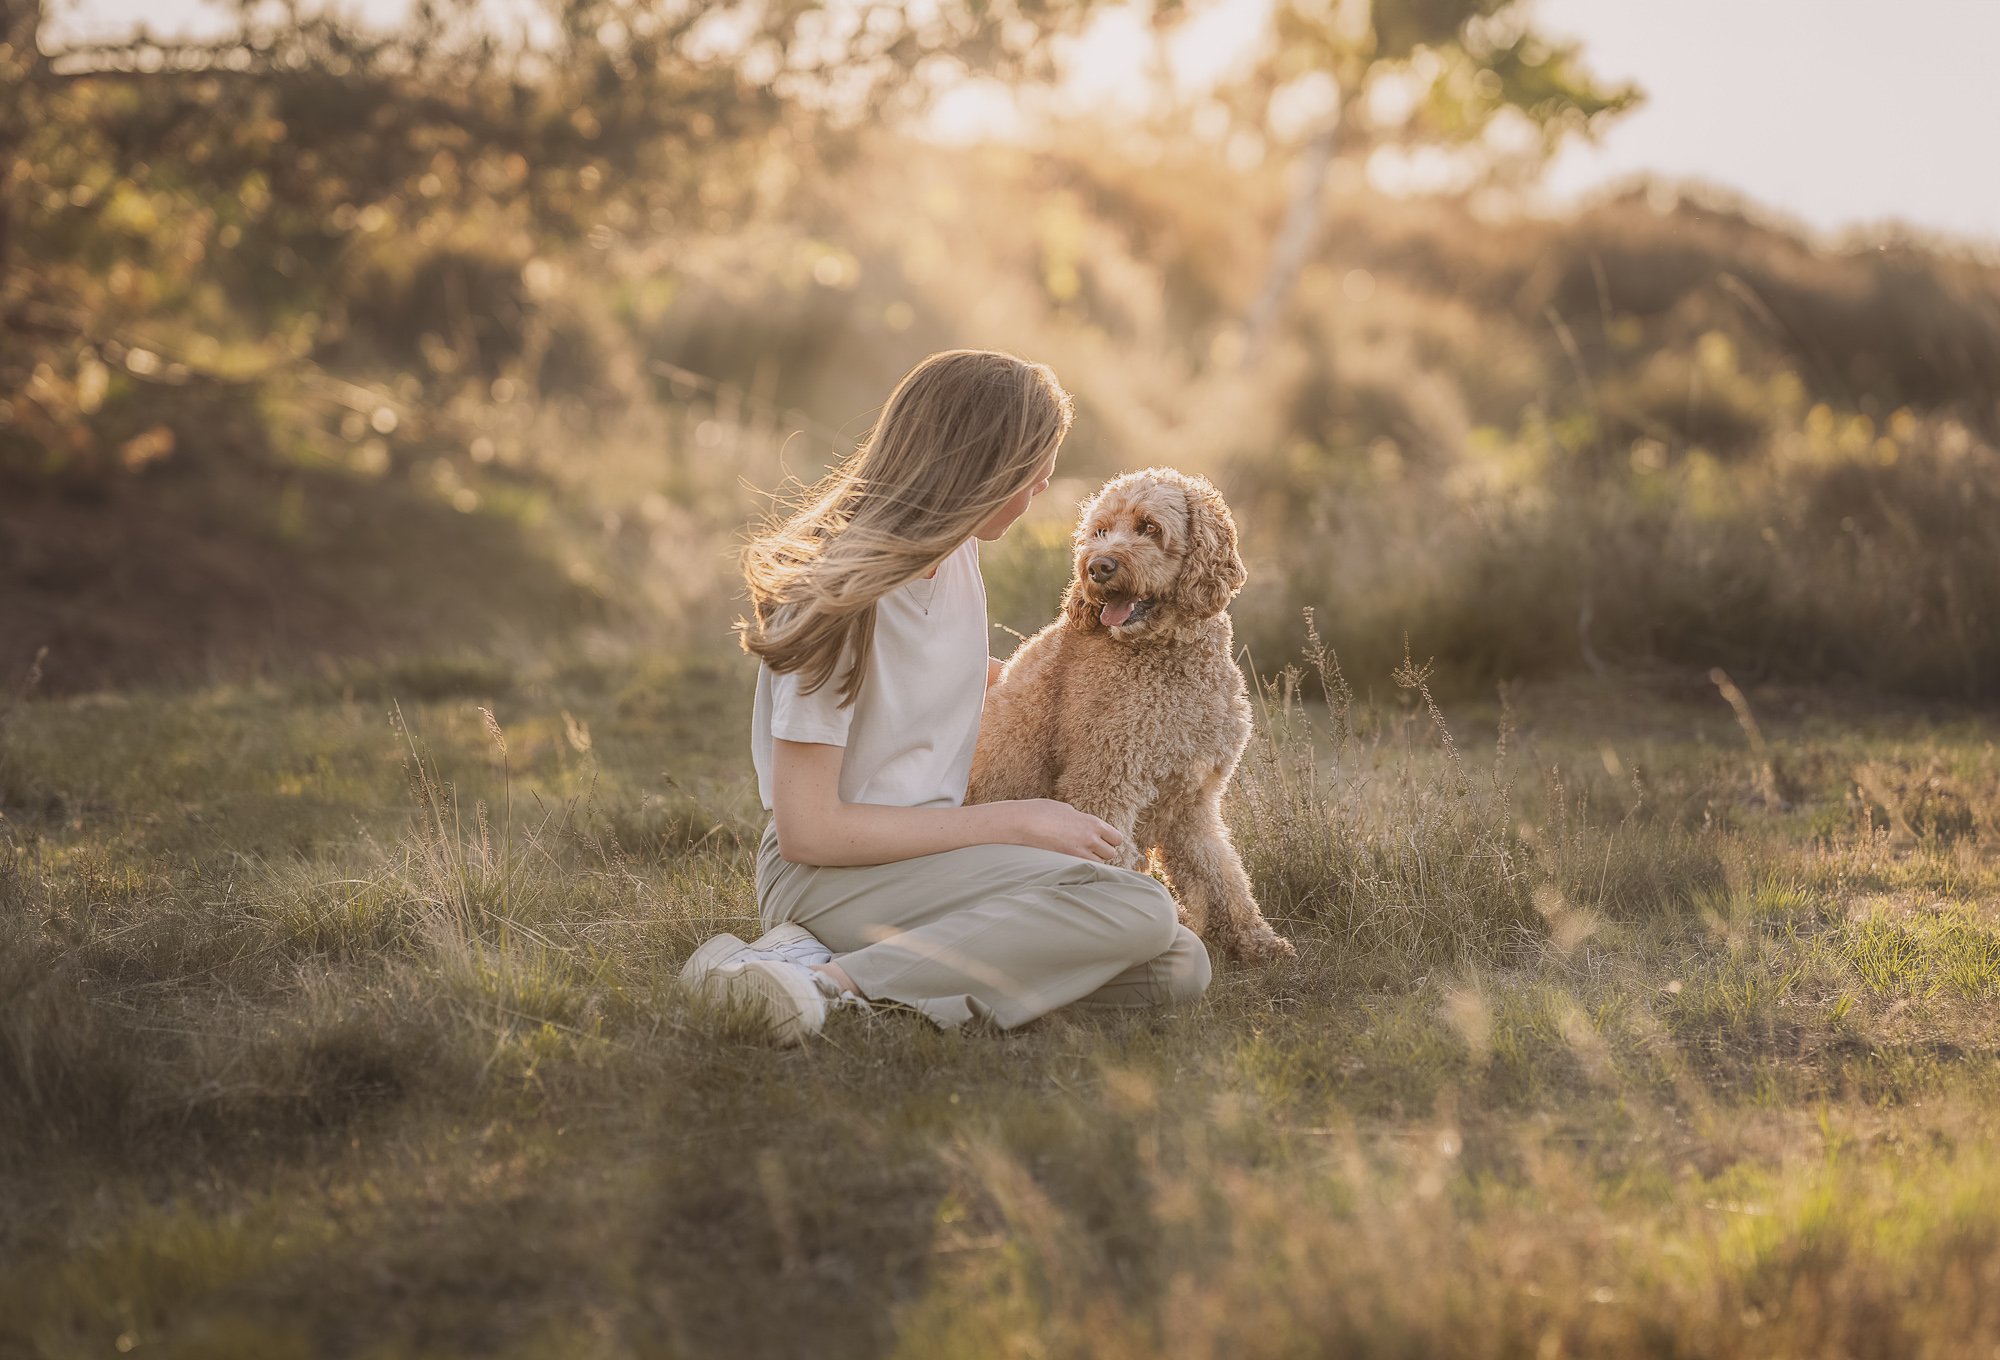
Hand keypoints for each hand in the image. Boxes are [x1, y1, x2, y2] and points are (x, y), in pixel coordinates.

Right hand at [1001, 798, 1124, 863]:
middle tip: (1089, 850)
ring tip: (1079, 857)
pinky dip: (1080, 868)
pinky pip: (1083, 870)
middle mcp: (1090, 839)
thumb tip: (1082, 824)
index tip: (1102, 841)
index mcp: (1092, 823)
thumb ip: (1079, 819)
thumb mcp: (1066, 810)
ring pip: (1099, 865)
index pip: (1117, 838)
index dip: (1110, 841)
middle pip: (1111, 854)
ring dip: (1092, 862)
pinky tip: (1071, 864)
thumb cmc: (1041, 811)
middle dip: (1102, 853)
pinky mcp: (1067, 863)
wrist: (1023, 822)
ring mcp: (1079, 853)